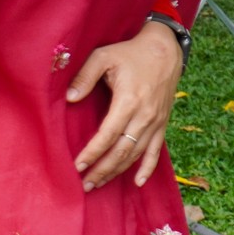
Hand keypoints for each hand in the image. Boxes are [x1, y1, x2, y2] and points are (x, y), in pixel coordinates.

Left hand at [68, 20, 184, 189]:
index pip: (108, 135)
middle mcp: (145, 116)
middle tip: (84, 184)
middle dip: (102, 169)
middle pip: (122, 150)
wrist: (164, 50)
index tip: (77, 166)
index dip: (93, 152)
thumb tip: (69, 98)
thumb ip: (85, 77)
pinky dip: (148, 168)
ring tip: (98, 183)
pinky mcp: (163, 123)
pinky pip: (156, 150)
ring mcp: (156, 122)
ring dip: (117, 171)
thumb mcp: (102, 57)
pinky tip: (137, 182)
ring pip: (136, 154)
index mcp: (129, 101)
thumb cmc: (128, 52)